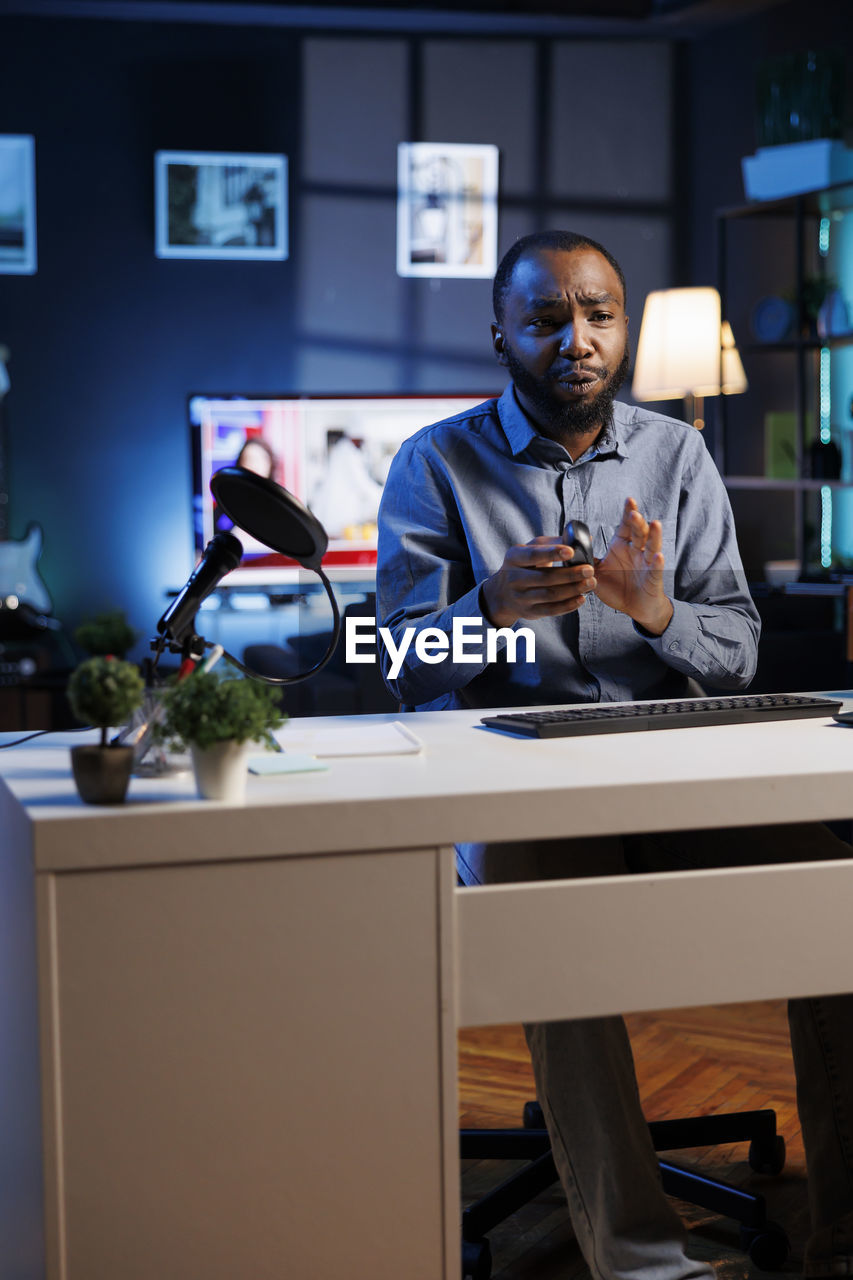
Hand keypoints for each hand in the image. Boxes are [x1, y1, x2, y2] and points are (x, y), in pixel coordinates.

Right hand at [481, 536, 595, 627]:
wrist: (503, 592)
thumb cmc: (524, 565)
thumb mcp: (531, 549)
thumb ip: (556, 542)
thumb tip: (586, 539)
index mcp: (514, 557)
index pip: (533, 555)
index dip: (552, 553)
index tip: (571, 551)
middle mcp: (514, 578)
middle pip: (544, 577)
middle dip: (569, 574)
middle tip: (589, 569)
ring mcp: (520, 597)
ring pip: (549, 595)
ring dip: (572, 589)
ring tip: (590, 583)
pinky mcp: (529, 611)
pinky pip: (550, 610)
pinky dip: (568, 605)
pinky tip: (581, 598)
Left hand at [593, 498, 672, 634]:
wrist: (634, 607)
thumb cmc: (617, 587)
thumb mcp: (597, 572)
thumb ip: (587, 559)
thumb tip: (571, 548)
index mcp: (622, 546)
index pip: (626, 526)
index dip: (628, 513)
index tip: (629, 500)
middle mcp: (637, 551)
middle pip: (639, 532)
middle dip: (636, 522)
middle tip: (633, 512)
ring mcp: (647, 563)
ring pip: (651, 546)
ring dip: (653, 535)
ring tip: (654, 523)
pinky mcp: (653, 578)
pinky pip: (655, 569)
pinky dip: (657, 563)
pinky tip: (657, 556)